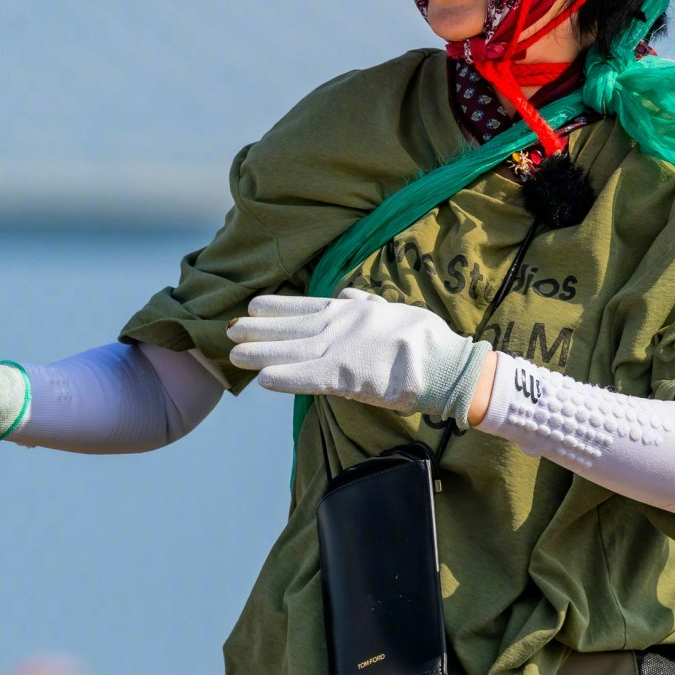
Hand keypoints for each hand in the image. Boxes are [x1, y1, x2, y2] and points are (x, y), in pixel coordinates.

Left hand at [228, 288, 493, 422]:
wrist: (445, 360)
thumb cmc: (425, 338)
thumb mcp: (393, 309)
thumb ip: (368, 303)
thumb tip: (351, 294)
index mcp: (352, 311)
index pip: (306, 307)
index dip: (277, 307)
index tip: (253, 305)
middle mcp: (341, 326)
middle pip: (291, 328)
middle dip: (259, 328)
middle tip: (229, 329)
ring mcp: (342, 350)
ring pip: (292, 351)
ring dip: (262, 352)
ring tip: (234, 354)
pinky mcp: (347, 376)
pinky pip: (309, 378)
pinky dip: (285, 378)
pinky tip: (263, 380)